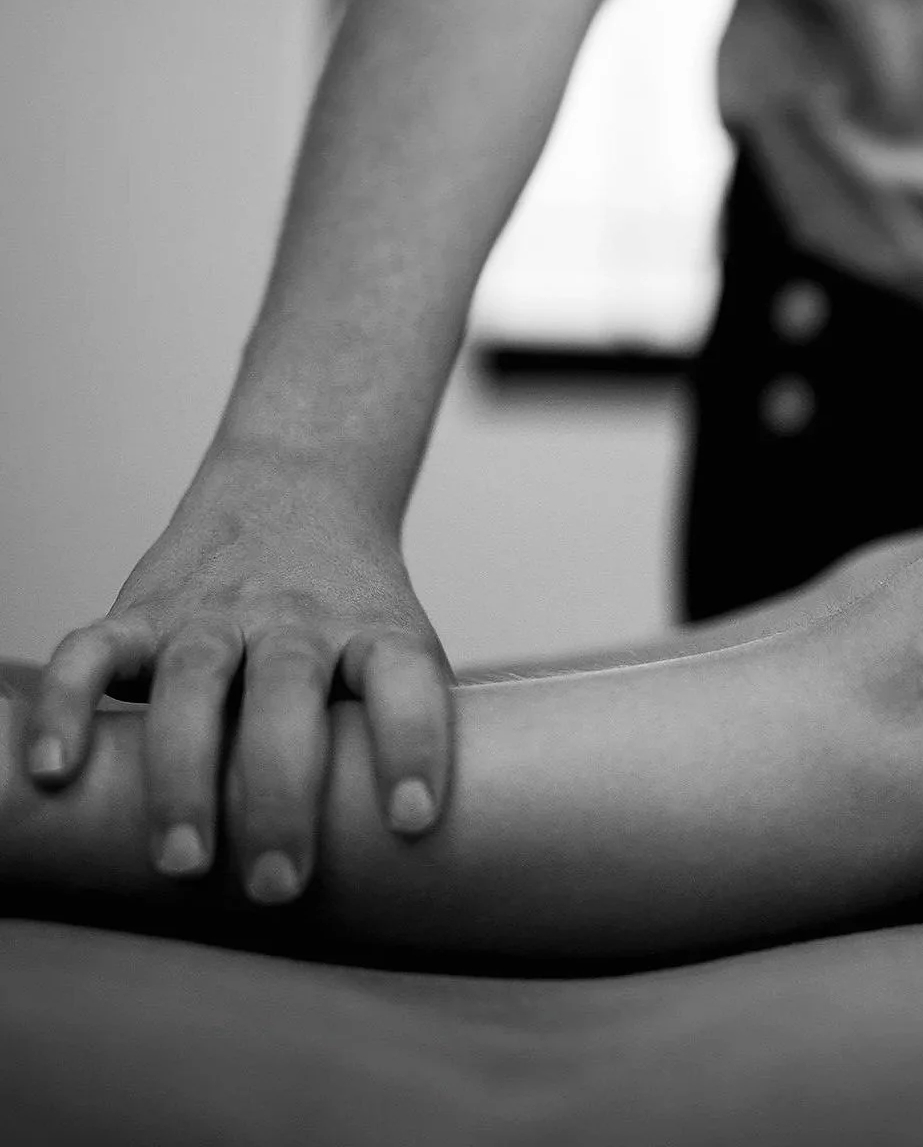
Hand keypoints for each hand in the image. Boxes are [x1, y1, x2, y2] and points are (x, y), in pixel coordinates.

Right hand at [22, 442, 450, 904]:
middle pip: (289, 692)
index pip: (405, 679)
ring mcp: (214, 610)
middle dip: (280, 795)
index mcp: (375, 628)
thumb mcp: (400, 646)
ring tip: (184, 862)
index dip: (414, 745)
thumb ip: (397, 727)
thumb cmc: (356, 610)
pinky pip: (93, 651)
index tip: (412, 821)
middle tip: (277, 885)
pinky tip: (55, 774)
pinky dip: (66, 708)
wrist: (300, 488)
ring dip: (183, 773)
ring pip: (193, 680)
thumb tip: (416, 855)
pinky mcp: (143, 609)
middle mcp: (296, 618)